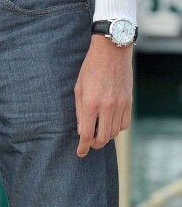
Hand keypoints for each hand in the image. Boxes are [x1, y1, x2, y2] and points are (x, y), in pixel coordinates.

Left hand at [74, 35, 132, 157]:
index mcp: (91, 103)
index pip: (87, 134)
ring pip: (114, 133)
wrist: (111, 52)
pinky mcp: (129, 103)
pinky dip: (117, 128)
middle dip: (94, 145)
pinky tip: (110, 123)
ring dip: (105, 136)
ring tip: (98, 132)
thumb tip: (81, 131)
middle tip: (89, 143)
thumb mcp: (78, 87)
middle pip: (102, 138)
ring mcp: (120, 106)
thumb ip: (79, 111)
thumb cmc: (90, 68)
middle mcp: (106, 107)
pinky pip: (124, 124)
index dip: (83, 147)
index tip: (80, 153)